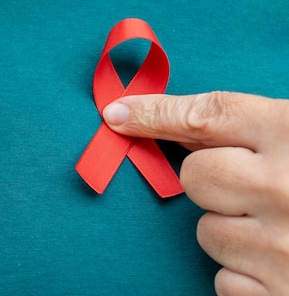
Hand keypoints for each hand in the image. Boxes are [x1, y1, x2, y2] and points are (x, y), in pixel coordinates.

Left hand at [102, 92, 288, 295]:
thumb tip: (181, 126)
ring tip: (283, 231)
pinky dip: (243, 277)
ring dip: (232, 232)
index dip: (155, 112)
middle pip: (195, 177)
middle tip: (252, 188)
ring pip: (206, 233)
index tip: (118, 113)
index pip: (206, 115)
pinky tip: (283, 267)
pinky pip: (224, 282)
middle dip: (212, 182)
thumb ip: (257, 130)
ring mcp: (285, 247)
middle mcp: (286, 188)